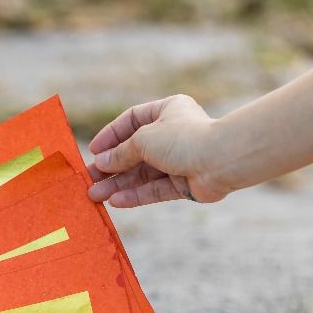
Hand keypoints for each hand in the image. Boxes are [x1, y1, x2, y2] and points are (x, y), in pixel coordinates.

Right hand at [87, 95, 227, 206]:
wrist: (223, 160)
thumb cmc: (184, 139)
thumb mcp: (144, 139)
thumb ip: (121, 153)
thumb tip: (102, 163)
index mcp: (167, 111)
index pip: (131, 121)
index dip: (111, 137)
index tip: (93, 152)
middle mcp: (173, 134)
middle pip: (135, 151)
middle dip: (111, 166)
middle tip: (89, 179)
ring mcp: (179, 160)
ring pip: (142, 173)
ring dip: (119, 184)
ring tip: (95, 195)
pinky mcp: (184, 183)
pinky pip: (155, 189)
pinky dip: (136, 195)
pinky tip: (116, 202)